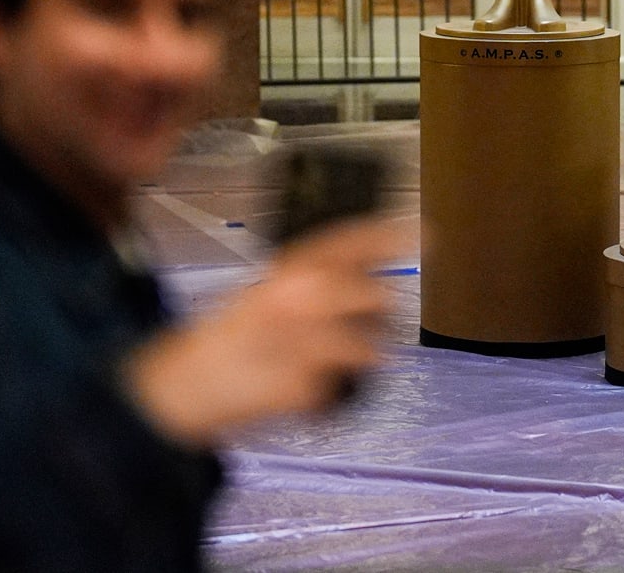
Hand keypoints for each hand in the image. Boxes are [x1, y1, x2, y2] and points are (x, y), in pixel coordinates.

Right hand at [124, 217, 396, 447]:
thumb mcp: (270, 290)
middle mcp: (303, 297)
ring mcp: (307, 343)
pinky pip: (343, 389)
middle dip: (375, 315)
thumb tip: (375, 278)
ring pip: (370, 349)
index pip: (352, 241)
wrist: (192, 382)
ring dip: (356, 357)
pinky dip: (329, 391)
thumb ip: (318, 280)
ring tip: (314, 358)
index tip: (431, 233)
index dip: (393, 234)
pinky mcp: (309, 386)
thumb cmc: (237, 334)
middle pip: (376, 298)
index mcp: (290, 268)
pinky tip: (297, 384)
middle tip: (350, 325)